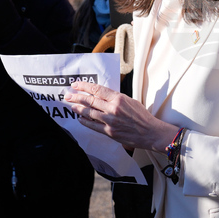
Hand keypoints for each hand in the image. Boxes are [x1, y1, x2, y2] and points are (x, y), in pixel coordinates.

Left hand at [64, 81, 178, 152]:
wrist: (150, 132)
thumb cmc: (142, 116)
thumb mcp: (130, 101)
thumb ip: (115, 98)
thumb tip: (101, 95)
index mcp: (118, 98)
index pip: (97, 89)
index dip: (84, 86)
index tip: (76, 85)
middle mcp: (113, 108)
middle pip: (90, 101)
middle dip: (77, 97)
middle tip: (68, 95)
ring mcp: (110, 121)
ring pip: (89, 113)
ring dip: (78, 109)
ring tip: (72, 106)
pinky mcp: (109, 131)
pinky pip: (93, 126)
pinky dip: (85, 121)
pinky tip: (80, 119)